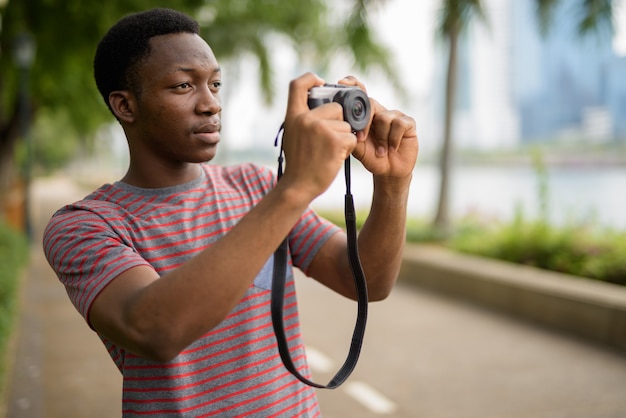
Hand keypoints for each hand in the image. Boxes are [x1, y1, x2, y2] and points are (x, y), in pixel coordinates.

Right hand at [281, 73, 358, 199]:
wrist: (298, 186)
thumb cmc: (298, 163)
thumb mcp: (293, 135)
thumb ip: (303, 119)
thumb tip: (322, 104)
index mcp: (293, 116)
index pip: (297, 84)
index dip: (311, 78)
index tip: (321, 82)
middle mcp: (306, 118)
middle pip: (335, 107)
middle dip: (338, 122)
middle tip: (328, 141)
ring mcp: (320, 128)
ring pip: (346, 124)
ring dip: (343, 138)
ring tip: (329, 152)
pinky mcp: (335, 140)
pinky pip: (351, 137)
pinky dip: (348, 148)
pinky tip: (335, 157)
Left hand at [338, 76, 418, 179]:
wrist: (389, 172)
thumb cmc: (372, 158)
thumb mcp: (358, 148)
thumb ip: (351, 134)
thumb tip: (343, 124)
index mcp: (366, 115)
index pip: (360, 93)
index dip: (353, 84)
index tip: (342, 83)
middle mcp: (380, 112)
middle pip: (371, 103)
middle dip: (365, 122)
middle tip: (362, 139)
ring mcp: (395, 116)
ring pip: (385, 118)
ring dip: (381, 138)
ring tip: (381, 152)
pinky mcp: (408, 123)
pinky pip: (399, 124)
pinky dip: (393, 139)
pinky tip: (392, 148)